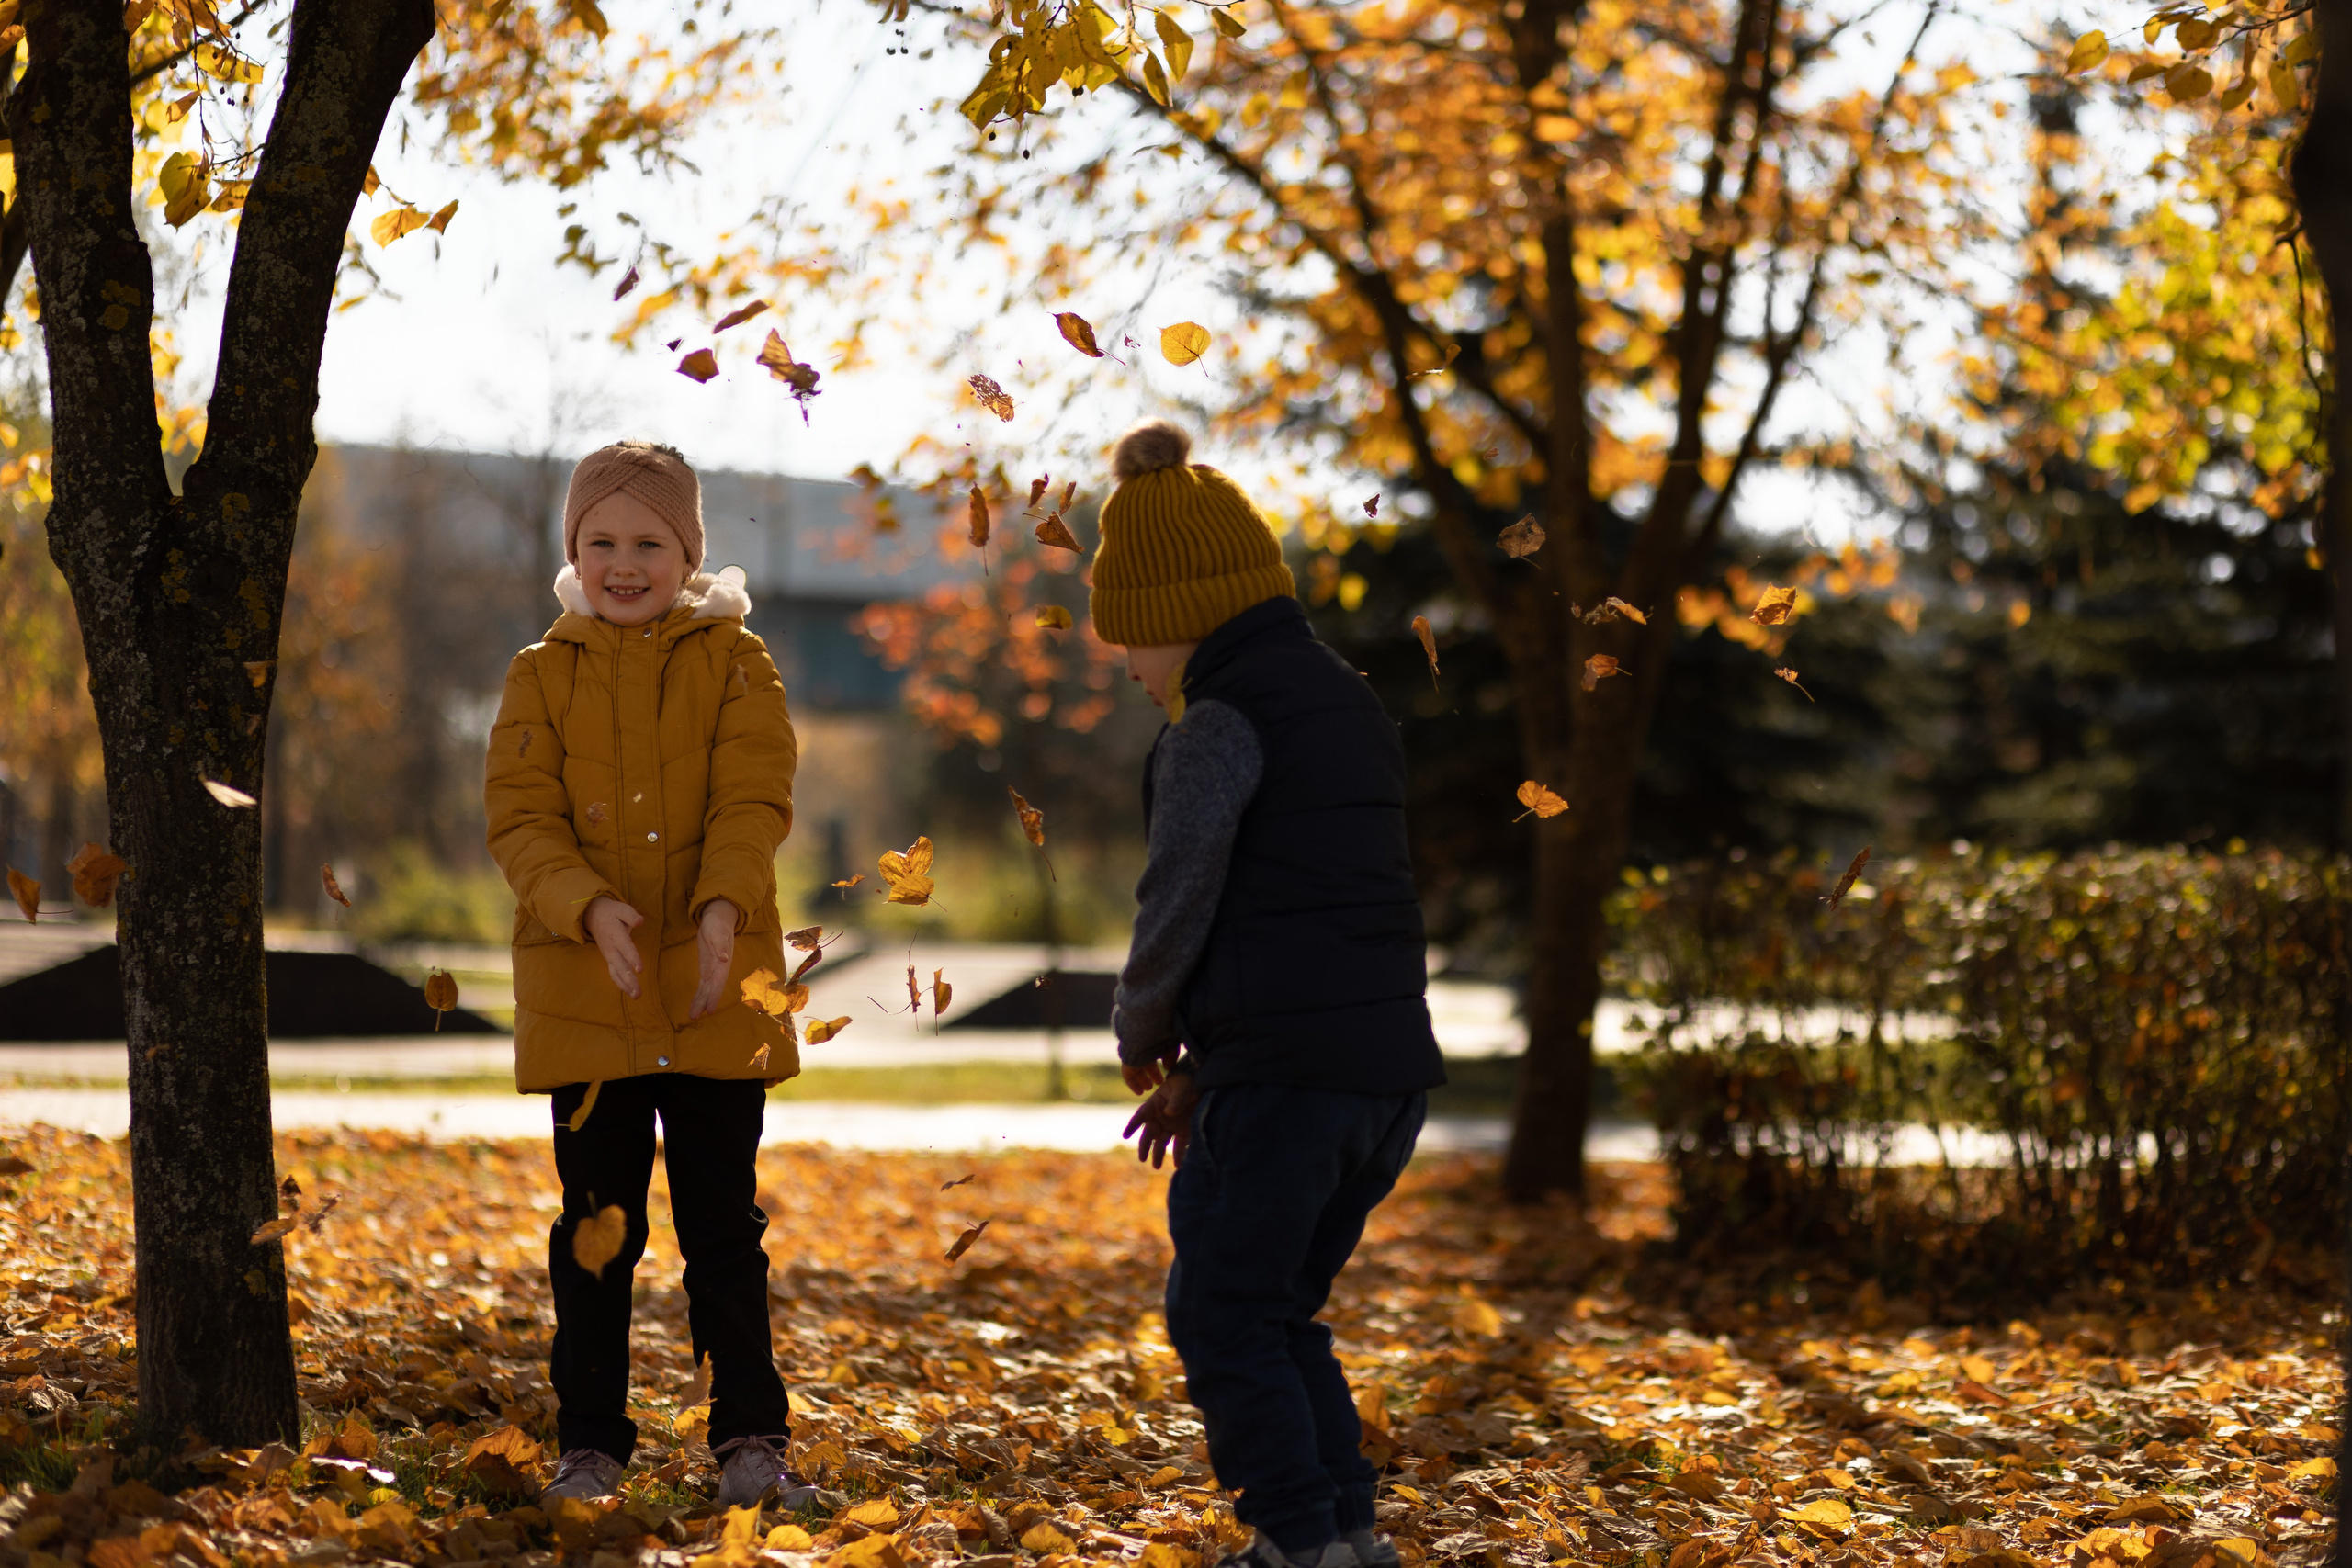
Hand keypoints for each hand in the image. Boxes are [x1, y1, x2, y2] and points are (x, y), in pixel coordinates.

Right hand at [584, 896, 644, 998]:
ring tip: (636, 996)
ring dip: (625, 985)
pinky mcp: (609, 959)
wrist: (593, 916)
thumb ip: (631, 916)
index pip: (626, 948)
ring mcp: (609, 955)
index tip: (640, 970)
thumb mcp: (621, 909)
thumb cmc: (612, 913)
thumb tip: (640, 921)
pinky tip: (629, 992)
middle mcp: (611, 948)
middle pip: (620, 966)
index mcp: (616, 935)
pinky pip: (614, 973)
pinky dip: (621, 983)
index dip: (633, 959)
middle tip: (637, 993)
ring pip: (616, 973)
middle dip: (629, 980)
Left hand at [689, 898, 738, 1018]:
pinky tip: (695, 1005)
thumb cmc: (718, 924)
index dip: (714, 996)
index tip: (710, 1010)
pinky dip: (699, 995)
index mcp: (722, 962)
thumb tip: (724, 959)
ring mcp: (712, 970)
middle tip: (694, 1016)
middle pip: (711, 989)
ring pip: (706, 989)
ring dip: (700, 1002)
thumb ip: (721, 945)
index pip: (718, 982)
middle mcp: (718, 969)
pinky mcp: (706, 968)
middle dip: (704, 1003)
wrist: (719, 919)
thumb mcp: (718, 932)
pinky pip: (702, 985)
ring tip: (692, 1016)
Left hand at [1120, 1041, 1179, 1095]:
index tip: (1167, 1070)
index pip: (1155, 1053)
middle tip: (1159, 1082)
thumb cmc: (1161, 1035)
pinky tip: (1139, 1092)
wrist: (1146, 1032)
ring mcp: (1133, 1053)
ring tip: (1149, 1088)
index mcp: (1151, 1040)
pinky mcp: (1126, 1061)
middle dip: (1153, 1073)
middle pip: (1146, 1062)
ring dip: (1143, 1079)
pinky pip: (1128, 1075)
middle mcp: (1141, 1046)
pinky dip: (1133, 1084)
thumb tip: (1168, 1067)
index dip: (1161, 1061)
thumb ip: (1171, 1056)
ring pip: (1137, 1069)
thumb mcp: (1171, 1045)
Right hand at [1122, 1073, 1198, 1169]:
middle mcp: (1160, 1118)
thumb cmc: (1187, 1083)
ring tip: (1156, 1166)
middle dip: (1144, 1146)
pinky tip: (1178, 1165)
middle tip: (1142, 1158)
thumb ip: (1176, 1100)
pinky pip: (1179, 1145)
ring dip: (1158, 1154)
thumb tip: (1168, 1113)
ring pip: (1161, 1142)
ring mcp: (1171, 1126)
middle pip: (1149, 1134)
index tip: (1125, 1135)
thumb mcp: (1182, 1089)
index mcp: (1155, 1104)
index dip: (1133, 1125)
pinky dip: (1179, 1155)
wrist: (1204, 1085)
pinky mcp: (1184, 1131)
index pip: (1141, 1115)